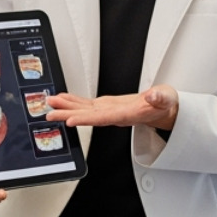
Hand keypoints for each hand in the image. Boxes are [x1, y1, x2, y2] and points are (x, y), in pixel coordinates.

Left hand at [46, 84, 178, 130]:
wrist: (164, 109)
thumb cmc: (165, 104)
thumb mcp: (166, 99)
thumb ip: (160, 98)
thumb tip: (153, 96)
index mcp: (127, 115)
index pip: (103, 118)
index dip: (86, 119)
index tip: (70, 120)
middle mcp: (115, 115)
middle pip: (89, 117)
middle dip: (68, 114)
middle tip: (50, 113)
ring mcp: (109, 111)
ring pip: (85, 110)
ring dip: (67, 107)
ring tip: (51, 103)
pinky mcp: (108, 106)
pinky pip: (88, 105)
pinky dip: (75, 101)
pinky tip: (64, 99)